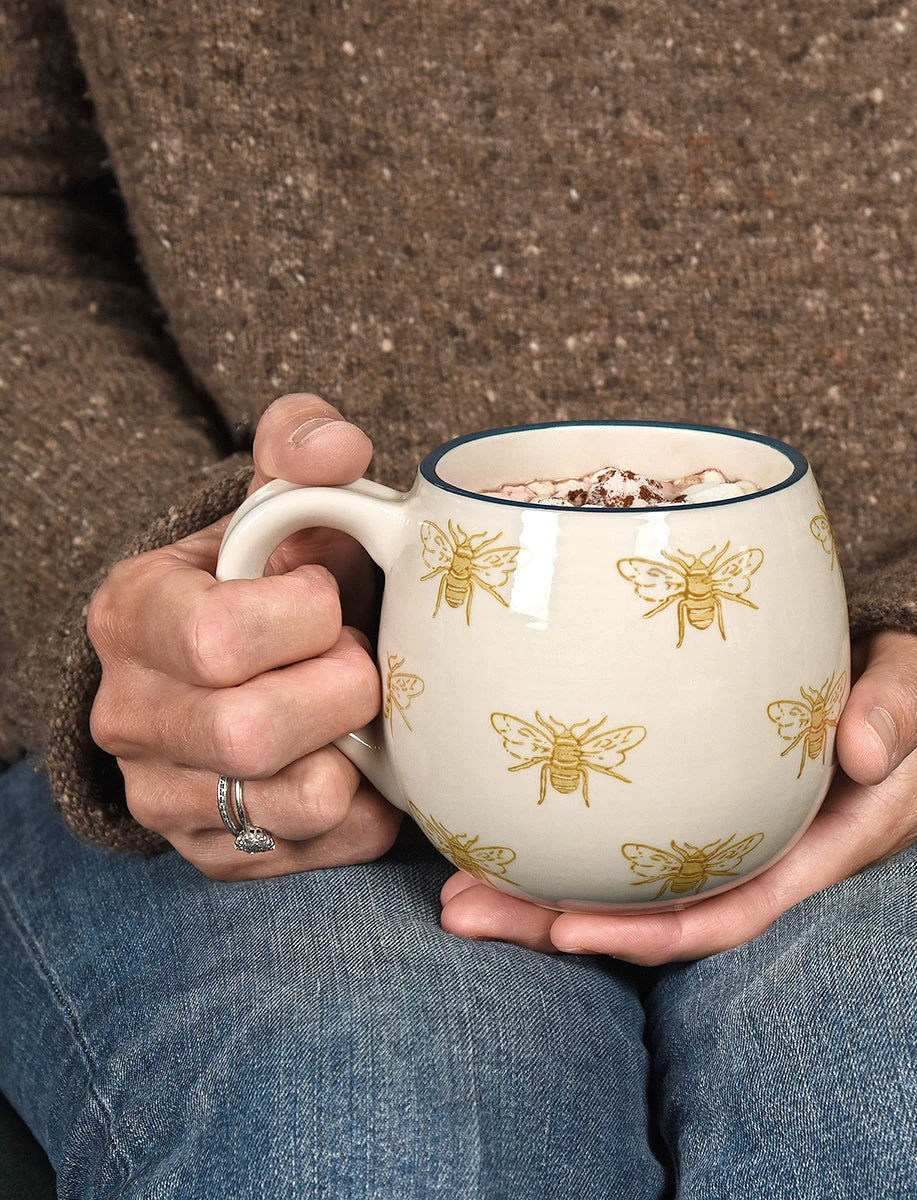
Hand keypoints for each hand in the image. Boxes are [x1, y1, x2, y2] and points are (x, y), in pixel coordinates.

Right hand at [88, 393, 402, 877]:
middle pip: (254, 730)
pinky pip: (324, 848)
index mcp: (134, 614)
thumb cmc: (274, 575)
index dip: (309, 616)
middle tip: (362, 660)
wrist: (248, 660)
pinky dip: (370, 805)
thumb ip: (302, 447)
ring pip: (298, 801)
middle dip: (345, 688)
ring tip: (357, 709)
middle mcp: (130, 715)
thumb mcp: (279, 499)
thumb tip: (338, 450)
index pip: (220, 638)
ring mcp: (166, 796)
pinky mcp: (216, 854)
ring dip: (360, 747)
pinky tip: (358, 759)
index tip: (326, 596)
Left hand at [438, 630, 916, 963]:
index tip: (568, 930)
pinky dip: (573, 842)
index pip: (730, 909)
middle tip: (461, 911)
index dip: (651, 932)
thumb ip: (900, 710)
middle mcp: (764, 854)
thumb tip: (861, 749)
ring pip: (632, 882)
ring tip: (455, 887)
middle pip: (656, 913)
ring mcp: (731, 831)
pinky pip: (636, 837)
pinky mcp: (707, 801)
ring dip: (542, 893)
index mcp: (818, 846)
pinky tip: (508, 831)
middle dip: (558, 925)